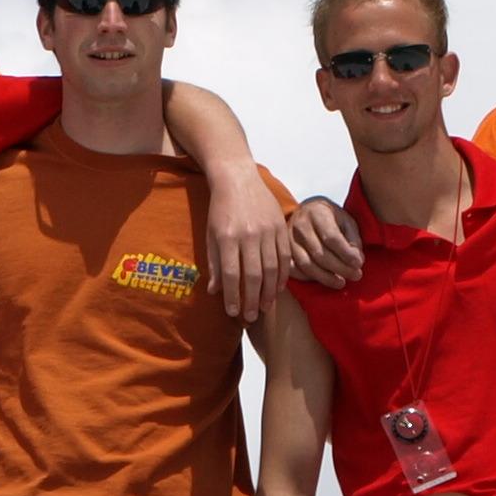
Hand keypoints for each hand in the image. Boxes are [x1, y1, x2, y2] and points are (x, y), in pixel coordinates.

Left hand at [202, 164, 284, 323]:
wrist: (237, 178)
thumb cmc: (220, 210)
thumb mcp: (210, 235)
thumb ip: (214, 264)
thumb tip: (215, 292)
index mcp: (227, 237)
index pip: (231, 274)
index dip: (232, 296)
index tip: (233, 313)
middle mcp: (249, 235)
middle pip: (253, 275)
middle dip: (252, 300)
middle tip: (251, 317)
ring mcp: (267, 230)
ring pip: (272, 268)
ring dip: (269, 292)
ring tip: (265, 308)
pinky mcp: (281, 226)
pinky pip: (284, 256)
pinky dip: (282, 275)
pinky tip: (278, 289)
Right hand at [283, 197, 364, 288]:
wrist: (306, 211)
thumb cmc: (329, 217)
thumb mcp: (346, 220)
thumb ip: (353, 239)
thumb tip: (356, 262)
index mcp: (317, 213)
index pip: (332, 237)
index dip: (346, 254)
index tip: (359, 264)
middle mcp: (300, 225)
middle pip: (320, 253)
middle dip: (340, 268)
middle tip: (356, 276)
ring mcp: (288, 239)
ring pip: (307, 265)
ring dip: (326, 277)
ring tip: (341, 282)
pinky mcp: (284, 251)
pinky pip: (294, 270)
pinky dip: (309, 278)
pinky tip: (323, 280)